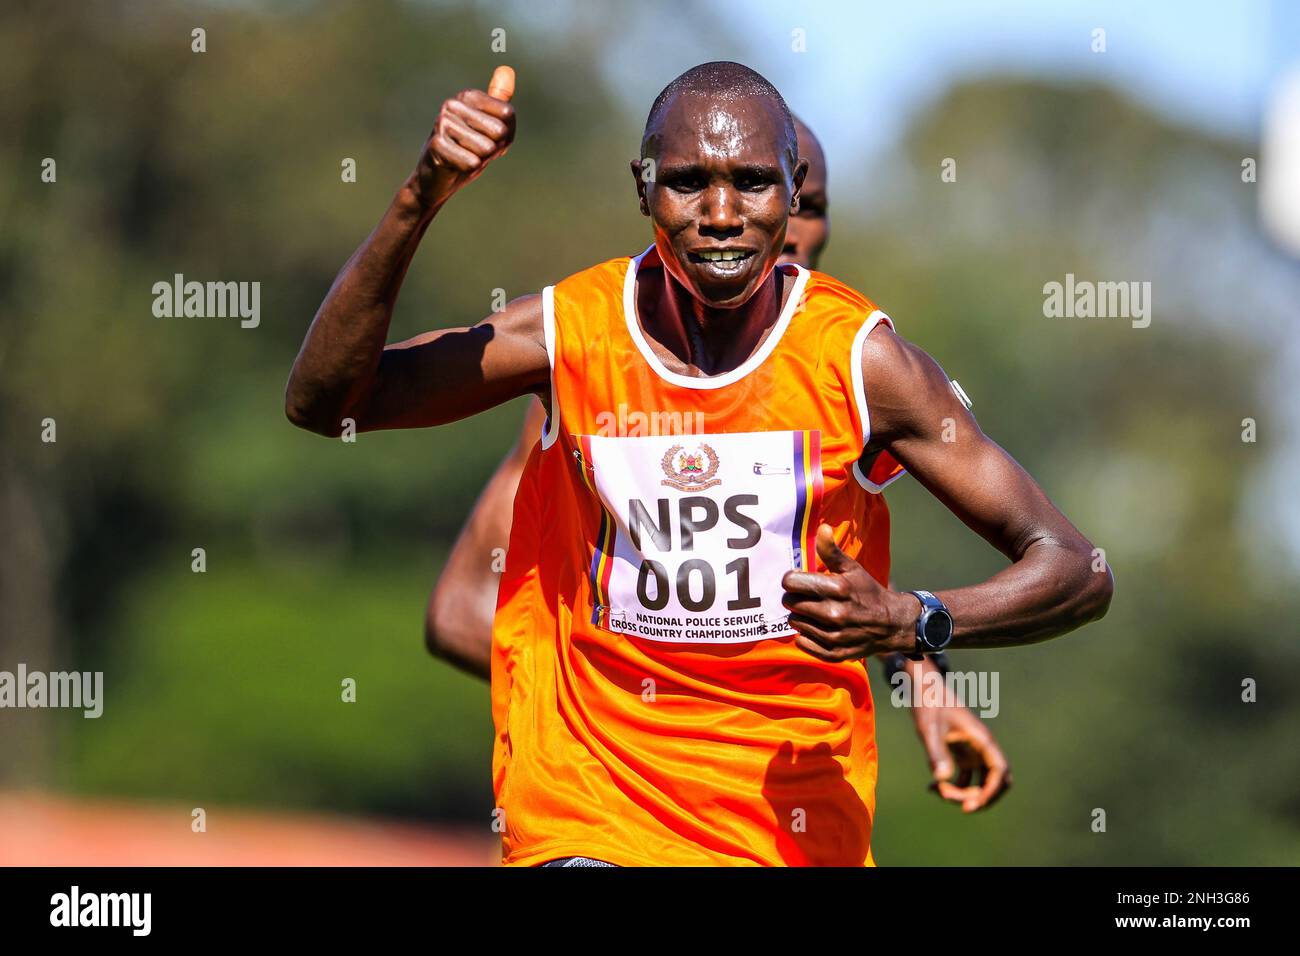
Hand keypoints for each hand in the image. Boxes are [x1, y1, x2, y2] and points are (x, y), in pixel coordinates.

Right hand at [410, 65, 516, 211]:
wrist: (436, 178)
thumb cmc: (467, 151)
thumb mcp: (489, 127)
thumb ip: (499, 101)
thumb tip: (507, 68)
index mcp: (468, 96)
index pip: (508, 114)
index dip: (506, 136)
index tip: (488, 139)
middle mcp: (453, 104)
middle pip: (499, 131)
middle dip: (493, 149)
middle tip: (474, 151)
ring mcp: (442, 123)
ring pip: (486, 148)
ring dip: (479, 160)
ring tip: (464, 157)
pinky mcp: (436, 145)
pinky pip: (472, 162)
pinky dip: (468, 169)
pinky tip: (454, 166)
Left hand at [781, 524, 913, 661]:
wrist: (892, 624)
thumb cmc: (867, 592)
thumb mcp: (852, 568)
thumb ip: (832, 551)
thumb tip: (822, 529)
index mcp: (838, 588)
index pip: (791, 582)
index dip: (791, 579)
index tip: (798, 579)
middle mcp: (835, 614)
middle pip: (790, 603)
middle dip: (794, 597)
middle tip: (806, 596)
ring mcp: (834, 636)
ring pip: (795, 622)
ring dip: (800, 616)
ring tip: (814, 611)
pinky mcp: (833, 654)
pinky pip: (802, 643)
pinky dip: (805, 635)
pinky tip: (817, 627)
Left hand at [913, 697, 1011, 811]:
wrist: (924, 687)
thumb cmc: (929, 703)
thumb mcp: (929, 728)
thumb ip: (936, 753)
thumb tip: (942, 779)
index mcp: (981, 739)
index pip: (999, 771)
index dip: (990, 792)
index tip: (970, 805)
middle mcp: (982, 747)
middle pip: (995, 781)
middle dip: (978, 797)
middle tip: (951, 799)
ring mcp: (973, 751)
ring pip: (979, 782)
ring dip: (963, 794)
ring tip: (937, 791)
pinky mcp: (962, 754)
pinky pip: (965, 778)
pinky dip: (953, 787)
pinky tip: (932, 787)